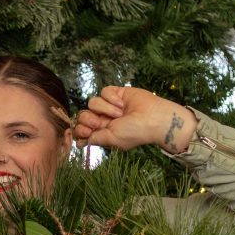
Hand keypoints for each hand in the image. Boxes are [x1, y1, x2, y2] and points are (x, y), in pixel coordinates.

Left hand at [74, 86, 197, 153]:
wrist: (154, 118)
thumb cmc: (135, 132)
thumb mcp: (112, 139)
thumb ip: (94, 139)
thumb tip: (79, 143)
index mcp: (102, 132)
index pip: (81, 129)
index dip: (79, 129)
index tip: (86, 131)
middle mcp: (104, 118)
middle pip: (83, 115)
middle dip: (88, 119)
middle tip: (99, 122)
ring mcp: (109, 106)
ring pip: (92, 102)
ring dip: (104, 108)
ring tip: (119, 113)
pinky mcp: (117, 93)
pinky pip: (104, 91)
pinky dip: (111, 98)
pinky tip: (122, 104)